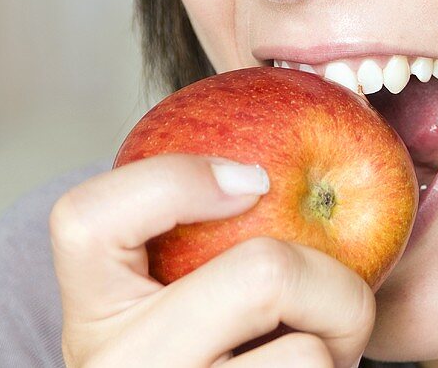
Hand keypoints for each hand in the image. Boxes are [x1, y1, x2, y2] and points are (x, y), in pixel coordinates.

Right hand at [49, 153, 374, 366]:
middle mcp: (115, 367)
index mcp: (92, 311)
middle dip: (333, 277)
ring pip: (308, 352)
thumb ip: (217, 213)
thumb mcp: (185, 283)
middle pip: (263, 273)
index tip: (254, 177)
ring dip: (344, 341)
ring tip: (328, 348)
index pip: (87, 218)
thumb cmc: (218, 341)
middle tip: (342, 294)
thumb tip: (350, 97)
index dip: (178, 179)